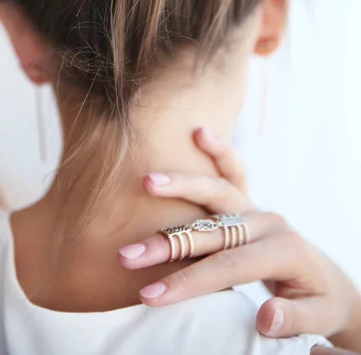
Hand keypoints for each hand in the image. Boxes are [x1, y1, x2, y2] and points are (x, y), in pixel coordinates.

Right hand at [119, 129, 360, 350]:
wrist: (324, 278)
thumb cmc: (317, 300)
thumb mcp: (318, 317)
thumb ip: (293, 318)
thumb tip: (266, 315)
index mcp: (283, 251)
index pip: (228, 266)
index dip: (187, 282)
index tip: (150, 295)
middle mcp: (268, 223)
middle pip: (211, 231)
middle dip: (167, 243)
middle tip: (127, 254)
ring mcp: (257, 208)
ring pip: (216, 192)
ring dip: (180, 186)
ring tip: (148, 181)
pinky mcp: (248, 201)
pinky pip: (234, 170)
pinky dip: (219, 150)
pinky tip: (201, 133)